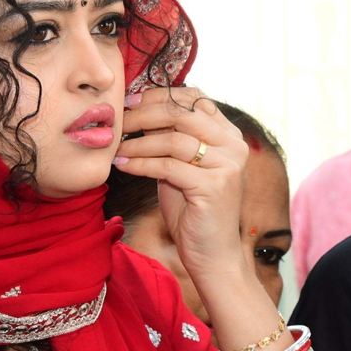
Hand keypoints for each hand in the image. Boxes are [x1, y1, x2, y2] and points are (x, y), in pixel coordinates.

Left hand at [113, 86, 248, 282]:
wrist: (212, 254)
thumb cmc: (193, 212)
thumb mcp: (181, 168)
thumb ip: (170, 140)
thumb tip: (139, 112)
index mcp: (229, 136)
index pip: (195, 99)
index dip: (161, 96)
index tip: (131, 101)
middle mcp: (233, 146)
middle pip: (182, 113)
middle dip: (144, 114)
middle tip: (118, 121)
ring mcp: (227, 166)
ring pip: (173, 139)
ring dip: (138, 142)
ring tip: (116, 147)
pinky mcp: (213, 187)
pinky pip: (167, 166)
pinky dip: (140, 164)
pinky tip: (123, 165)